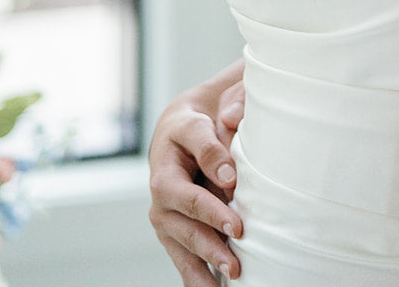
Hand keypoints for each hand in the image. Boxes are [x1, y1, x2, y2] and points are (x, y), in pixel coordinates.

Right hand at [148, 71, 245, 283]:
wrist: (178, 134)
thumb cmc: (192, 126)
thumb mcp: (198, 126)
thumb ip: (212, 146)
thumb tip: (229, 174)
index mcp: (164, 176)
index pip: (189, 199)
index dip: (212, 214)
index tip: (237, 227)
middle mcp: (160, 205)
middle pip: (187, 232)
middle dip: (212, 250)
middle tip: (238, 265)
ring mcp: (167, 223)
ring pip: (184, 252)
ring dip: (206, 272)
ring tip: (231, 281)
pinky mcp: (175, 235)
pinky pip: (184, 261)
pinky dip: (197, 278)